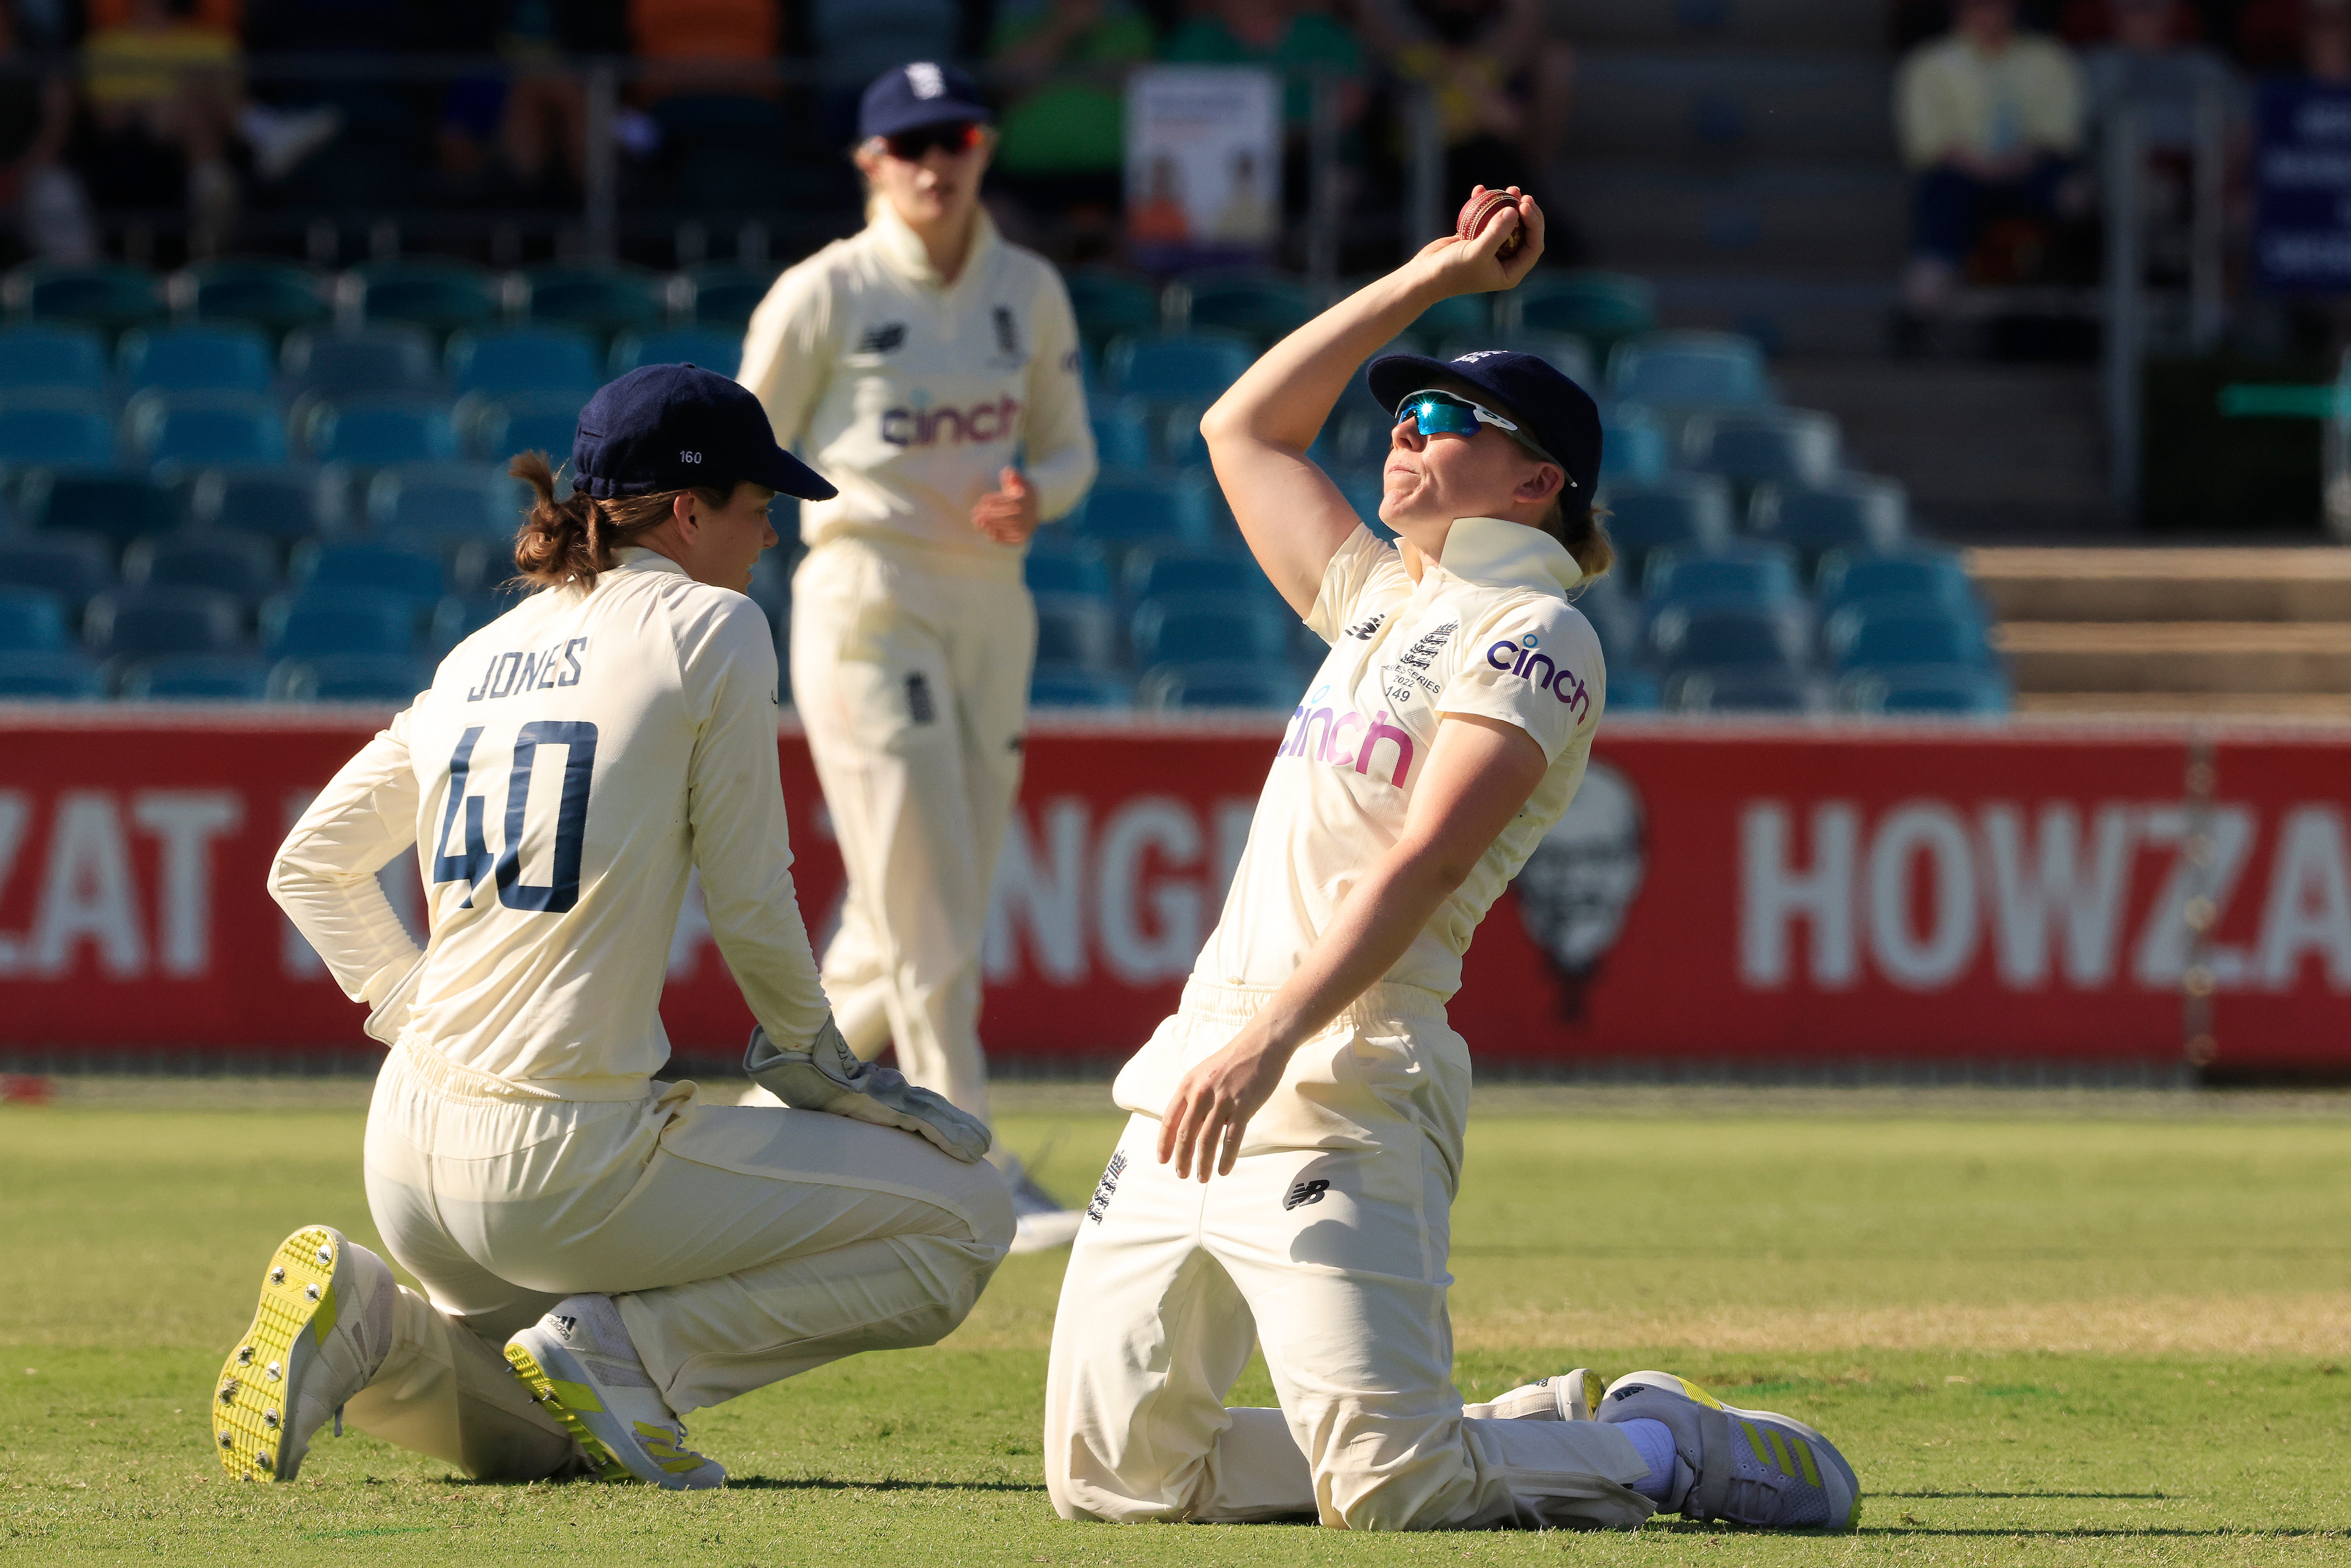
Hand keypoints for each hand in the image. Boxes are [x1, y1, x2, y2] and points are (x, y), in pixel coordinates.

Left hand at [971, 467, 1040, 544]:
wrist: (1035, 508)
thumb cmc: (1022, 491)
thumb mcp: (1020, 480)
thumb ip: (1013, 475)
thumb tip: (1009, 473)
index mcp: (1028, 499)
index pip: (1009, 501)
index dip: (995, 500)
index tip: (982, 501)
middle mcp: (1030, 514)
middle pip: (1008, 515)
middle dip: (990, 514)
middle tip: (975, 513)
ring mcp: (1028, 527)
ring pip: (1009, 528)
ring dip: (992, 526)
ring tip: (978, 523)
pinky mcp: (1024, 537)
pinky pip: (1012, 539)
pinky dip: (1000, 538)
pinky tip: (988, 533)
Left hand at [1156, 1023, 1291, 1181]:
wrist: (1261, 1044)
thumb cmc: (1233, 1061)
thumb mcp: (1204, 1074)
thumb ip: (1194, 1096)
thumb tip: (1187, 1125)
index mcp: (1188, 1085)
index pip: (1169, 1119)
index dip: (1164, 1143)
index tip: (1162, 1161)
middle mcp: (1201, 1093)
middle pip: (1185, 1134)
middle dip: (1182, 1158)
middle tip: (1182, 1175)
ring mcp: (1222, 1100)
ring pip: (1206, 1140)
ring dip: (1202, 1163)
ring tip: (1201, 1179)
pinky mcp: (1243, 1106)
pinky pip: (1232, 1139)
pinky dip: (1227, 1158)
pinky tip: (1224, 1171)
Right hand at [1408, 186, 1544, 298]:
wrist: (1426, 274)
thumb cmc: (1453, 270)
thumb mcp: (1476, 253)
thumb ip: (1497, 233)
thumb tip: (1513, 210)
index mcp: (1511, 272)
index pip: (1533, 246)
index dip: (1534, 224)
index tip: (1523, 205)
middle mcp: (1505, 261)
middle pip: (1525, 233)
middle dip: (1526, 213)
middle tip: (1521, 195)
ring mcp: (1491, 250)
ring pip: (1508, 224)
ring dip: (1509, 205)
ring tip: (1510, 189)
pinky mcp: (1476, 239)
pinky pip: (1486, 220)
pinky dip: (1484, 205)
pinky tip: (1480, 189)